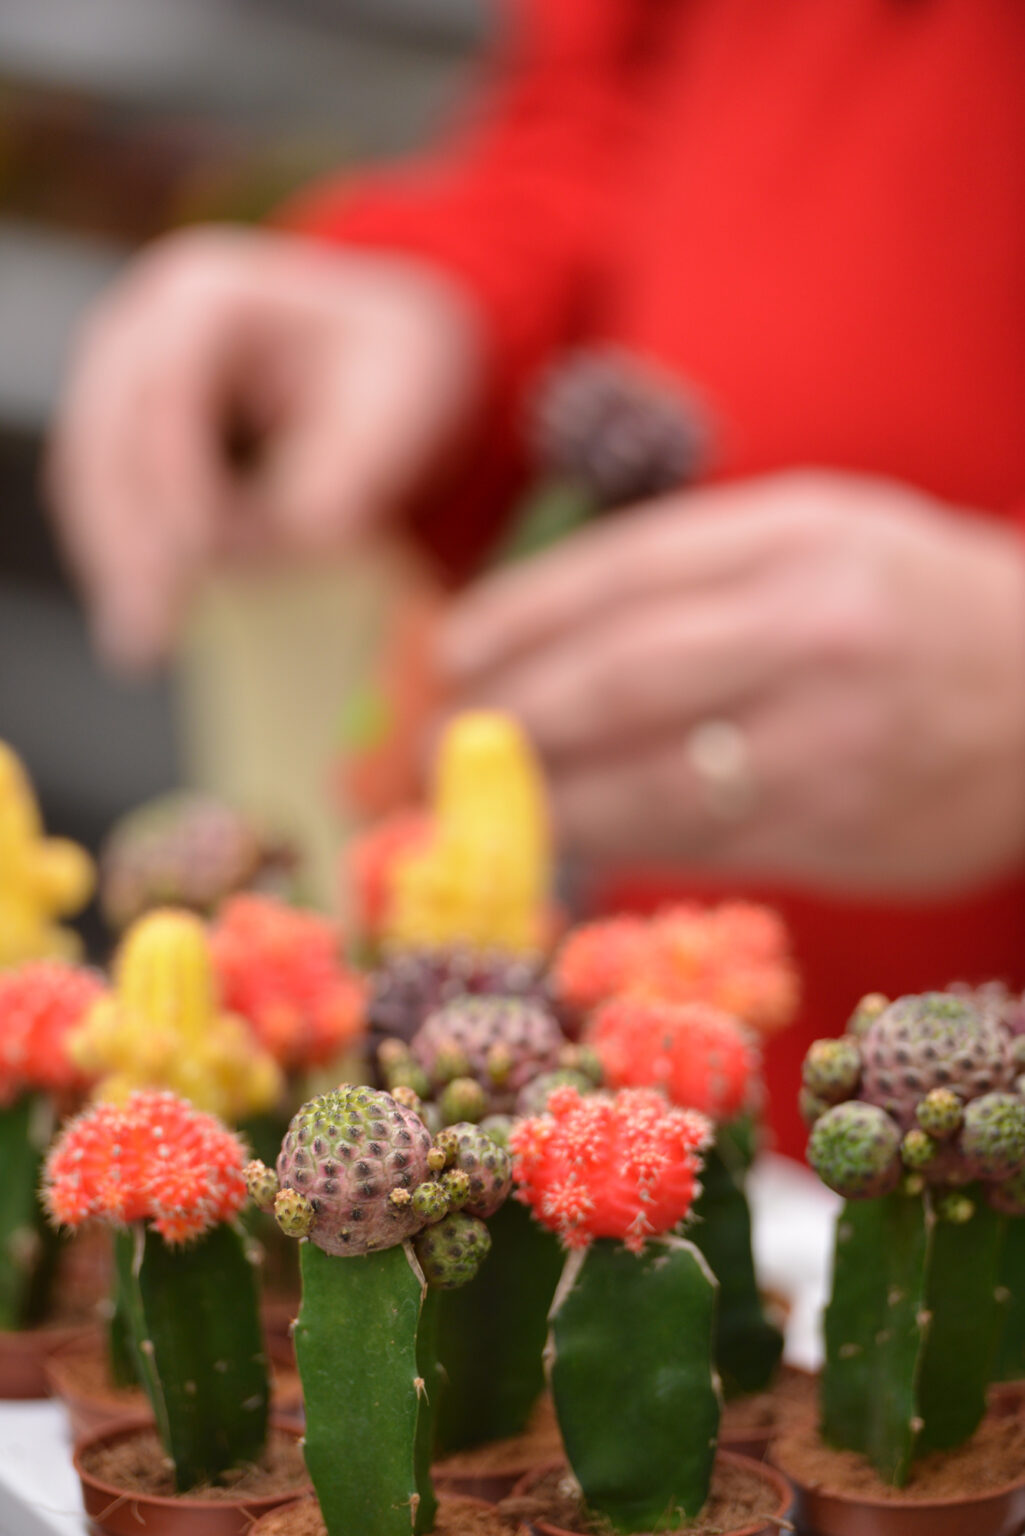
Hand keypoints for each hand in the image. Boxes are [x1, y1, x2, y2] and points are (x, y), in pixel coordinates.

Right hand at [48, 226, 486, 669]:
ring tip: (145, 644)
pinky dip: (126, 560)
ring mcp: (123, 381)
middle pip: (104, 437)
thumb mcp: (398, 403)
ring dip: (116, 562)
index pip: (166, 388)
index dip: (176, 476)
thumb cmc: (394, 366)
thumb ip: (346, 467)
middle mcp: (145, 328)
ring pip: (90, 477)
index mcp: (210, 295)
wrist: (383, 351)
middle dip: (128, 538)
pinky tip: (149, 622)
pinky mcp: (126, 435)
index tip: (204, 554)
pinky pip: (106, 501)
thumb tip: (294, 537)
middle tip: (156, 627)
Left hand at [437, 471, 1024, 895]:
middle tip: (442, 745)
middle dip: (510, 717)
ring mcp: (826, 733)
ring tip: (484, 807)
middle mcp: (808, 626)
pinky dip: (615, 844)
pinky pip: (692, 841)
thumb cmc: (916, 607)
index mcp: (793, 535)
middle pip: (613, 675)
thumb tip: (540, 641)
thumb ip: (693, 574)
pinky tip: (568, 845)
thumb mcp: (818, 538)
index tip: (452, 653)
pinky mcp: (835, 826)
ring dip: (543, 798)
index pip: (616, 571)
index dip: (515, 618)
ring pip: (643, 773)